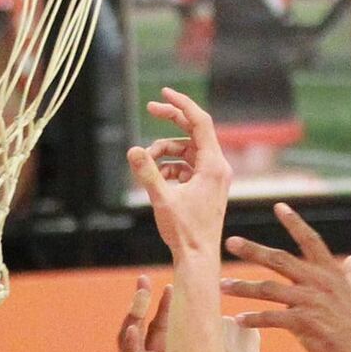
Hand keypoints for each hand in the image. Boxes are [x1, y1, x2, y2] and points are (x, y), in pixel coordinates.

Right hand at [116, 274, 169, 351]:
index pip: (162, 323)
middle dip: (142, 300)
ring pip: (129, 338)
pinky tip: (131, 330)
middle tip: (144, 278)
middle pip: (142, 324)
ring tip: (138, 295)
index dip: (167, 303)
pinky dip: (128, 346)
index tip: (175, 282)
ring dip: (131, 315)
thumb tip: (235, 333)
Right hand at [129, 88, 230, 259]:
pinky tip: (157, 180)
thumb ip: (147, 172)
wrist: (198, 258)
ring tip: (147, 164)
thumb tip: (132, 150)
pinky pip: (186, 166)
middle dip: (170, 121)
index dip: (181, 105)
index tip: (164, 93)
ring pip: (186, 150)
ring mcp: (213, 177)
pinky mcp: (206, 187)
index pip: (200, 122)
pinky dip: (170, 167)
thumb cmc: (185, 232)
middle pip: (194, 132)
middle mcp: (218, 167)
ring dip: (165, 152)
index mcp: (213, 165)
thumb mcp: (162, 199)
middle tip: (150, 109)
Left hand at [223, 202, 350, 351]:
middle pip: (280, 259)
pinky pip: (272, 318)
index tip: (279, 206)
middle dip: (253, 250)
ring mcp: (312, 302)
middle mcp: (320, 282)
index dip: (295, 223)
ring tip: (220, 286)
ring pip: (269, 289)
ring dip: (242, 287)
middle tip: (229, 242)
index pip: (312, 240)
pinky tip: (239, 319)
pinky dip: (254, 318)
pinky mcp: (304, 324)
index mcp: (332, 273)